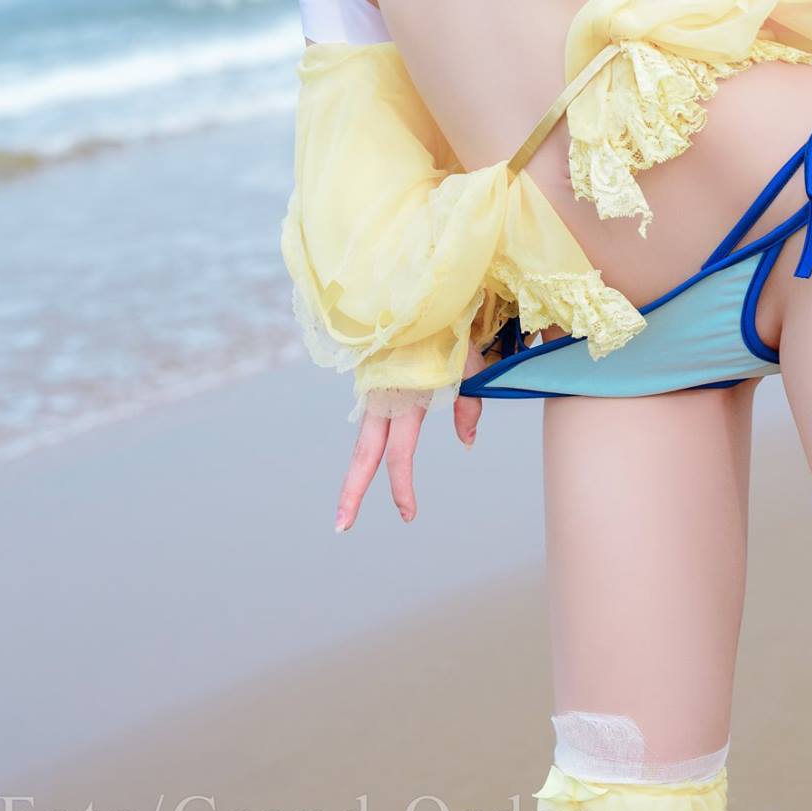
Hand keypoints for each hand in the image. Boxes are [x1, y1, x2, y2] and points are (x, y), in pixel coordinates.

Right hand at [333, 334, 489, 531]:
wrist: (423, 283)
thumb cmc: (452, 319)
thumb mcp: (470, 359)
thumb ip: (468, 402)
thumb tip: (467, 444)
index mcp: (405, 395)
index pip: (398, 454)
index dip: (402, 488)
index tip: (409, 515)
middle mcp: (383, 395)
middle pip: (364, 452)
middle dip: (352, 491)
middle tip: (341, 527)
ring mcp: (376, 386)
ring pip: (364, 435)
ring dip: (360, 467)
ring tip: (352, 498)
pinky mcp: (376, 377)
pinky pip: (373, 415)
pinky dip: (372, 438)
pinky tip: (372, 453)